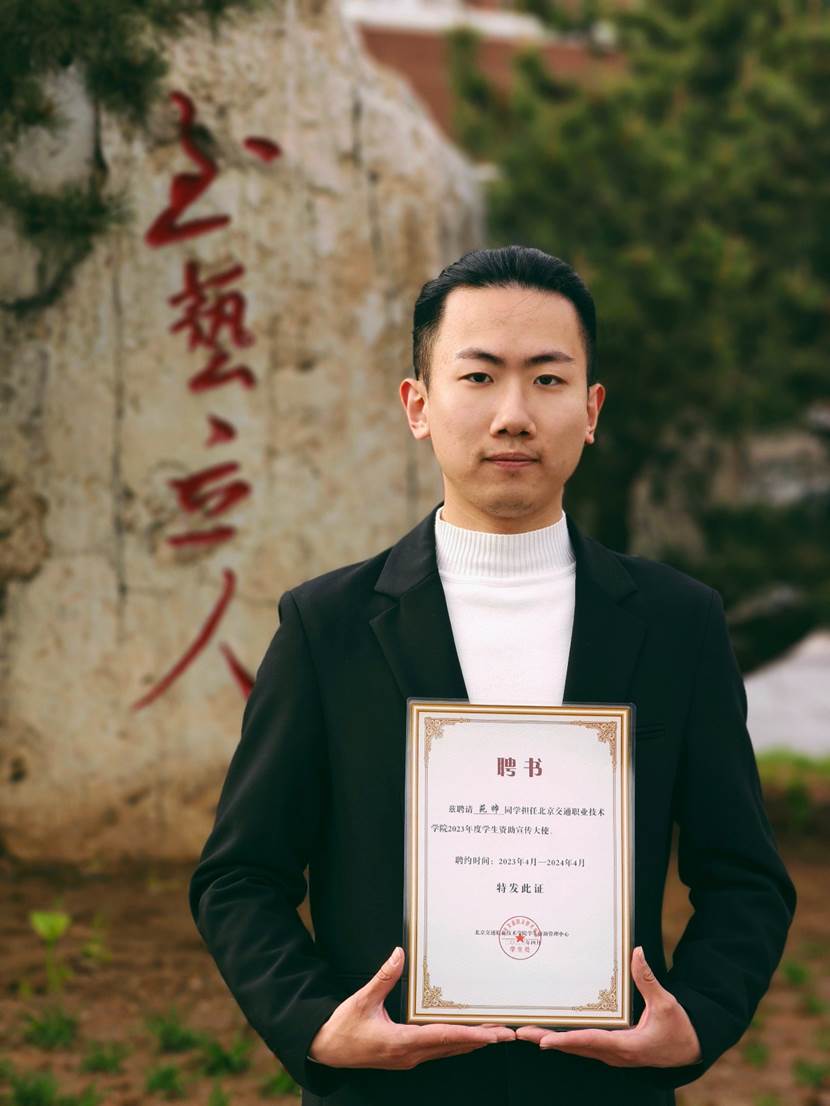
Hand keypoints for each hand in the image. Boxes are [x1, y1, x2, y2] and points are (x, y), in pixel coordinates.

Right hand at [308, 946, 515, 1068]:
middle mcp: (409, 1055)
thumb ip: (383, 977)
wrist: (325, 1050)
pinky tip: (464, 1037)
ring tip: (493, 1034)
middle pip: (452, 1046)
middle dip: (480, 1040)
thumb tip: (399, 954)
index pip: (443, 1037)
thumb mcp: (362, 1000)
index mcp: (401, 1042)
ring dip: (470, 1043)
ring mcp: (408, 1059)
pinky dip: (454, 1043)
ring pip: (447, 1051)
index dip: (470, 1035)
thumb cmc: (343, 1028)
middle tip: (505, 1033)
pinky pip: (437, 1050)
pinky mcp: (405, 1057)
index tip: (493, 1034)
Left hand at [515, 946, 702, 1068]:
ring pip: (576, 1048)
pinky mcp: (612, 1051)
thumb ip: (648, 980)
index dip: (566, 1040)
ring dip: (552, 1039)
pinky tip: (550, 1032)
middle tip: (520, 1031)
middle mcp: (614, 1054)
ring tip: (526, 1031)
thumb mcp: (666, 1004)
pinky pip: (583, 1046)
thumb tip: (636, 952)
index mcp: (626, 1045)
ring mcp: (612, 1054)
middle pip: (574, 1047)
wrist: (689, 1050)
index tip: (544, 1040)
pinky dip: (565, 1040)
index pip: (590, 1041)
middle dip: (546, 1039)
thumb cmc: (679, 1029)